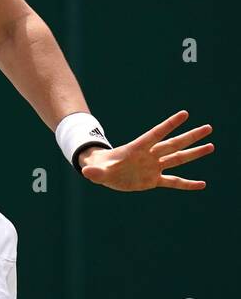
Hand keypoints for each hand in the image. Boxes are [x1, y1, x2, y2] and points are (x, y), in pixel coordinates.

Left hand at [78, 110, 213, 190]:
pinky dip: (187, 184)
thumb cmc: (99, 167)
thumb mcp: (96, 171)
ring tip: (211, 146)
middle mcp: (149, 156)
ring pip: (177, 159)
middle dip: (190, 136)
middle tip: (208, 128)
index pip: (155, 134)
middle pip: (173, 144)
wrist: (103, 173)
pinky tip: (202, 184)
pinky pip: (173, 181)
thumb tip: (86, 174)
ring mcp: (153, 167)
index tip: (184, 114)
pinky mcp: (153, 180)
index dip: (169, 124)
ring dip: (194, 153)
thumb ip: (94, 172)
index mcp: (136, 149)